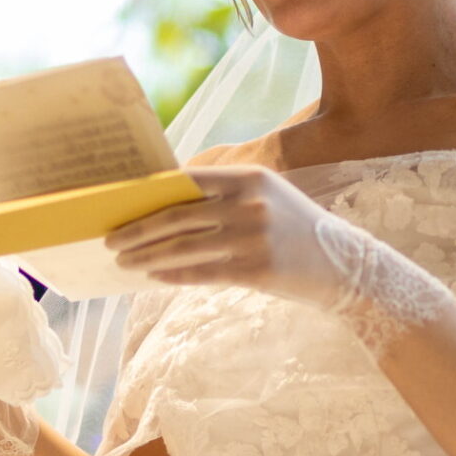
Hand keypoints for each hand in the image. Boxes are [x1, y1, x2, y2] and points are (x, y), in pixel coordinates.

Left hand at [103, 166, 349, 303]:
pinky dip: (173, 276)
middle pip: (176, 217)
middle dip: (137, 231)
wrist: (344, 265)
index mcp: (249, 178)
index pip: (186, 181)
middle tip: (111, 241)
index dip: (149, 194)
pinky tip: (155, 277)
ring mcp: (253, 238)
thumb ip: (223, 196)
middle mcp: (249, 204)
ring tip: (126, 263)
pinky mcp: (256, 270)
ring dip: (147, 257)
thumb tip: (164, 207)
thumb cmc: (294, 230)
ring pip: (183, 248)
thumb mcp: (266, 197)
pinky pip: (202, 273)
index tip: (121, 206)